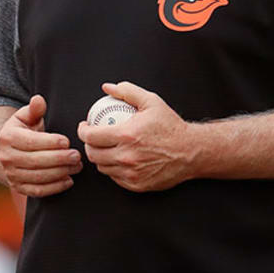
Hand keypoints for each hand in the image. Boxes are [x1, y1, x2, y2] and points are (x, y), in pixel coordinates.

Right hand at [0, 95, 80, 197]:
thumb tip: (38, 100)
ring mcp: (11, 174)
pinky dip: (54, 188)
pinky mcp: (19, 187)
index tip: (67, 141)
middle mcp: (6, 157)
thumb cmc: (23, 130)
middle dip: (59, 159)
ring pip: (38, 177)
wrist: (9, 152)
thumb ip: (34, 109)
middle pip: (35, 161)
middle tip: (77, 155)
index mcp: (8, 137)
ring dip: (60, 173)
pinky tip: (69, 180)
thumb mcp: (26, 116)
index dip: (50, 142)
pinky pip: (37, 191)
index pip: (30, 141)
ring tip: (76, 166)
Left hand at [76, 81, 195, 191]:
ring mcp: (131, 173)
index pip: (91, 137)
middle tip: (93, 138)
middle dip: (88, 145)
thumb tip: (107, 88)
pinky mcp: (136, 185)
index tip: (85, 126)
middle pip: (93, 154)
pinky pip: (115, 177)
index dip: (83, 131)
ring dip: (100, 157)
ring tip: (104, 148)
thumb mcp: (151, 102)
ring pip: (103, 167)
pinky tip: (117, 160)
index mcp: (127, 136)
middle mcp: (126, 157)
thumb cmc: (171, 126)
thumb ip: (127, 92)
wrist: (191, 152)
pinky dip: (113, 169)